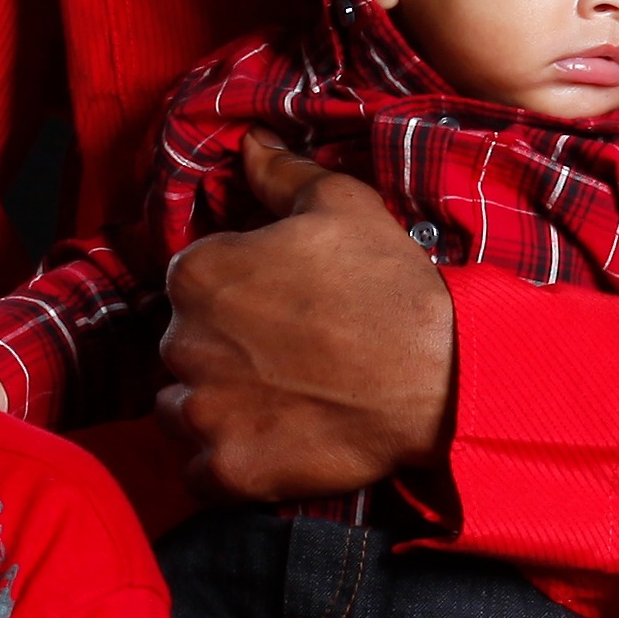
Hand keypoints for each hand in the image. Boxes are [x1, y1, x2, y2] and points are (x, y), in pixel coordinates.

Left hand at [156, 137, 454, 500]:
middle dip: (221, 351)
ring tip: (273, 401)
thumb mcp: (341, 205)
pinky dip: (224, 463)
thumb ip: (279, 173)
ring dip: (213, 406)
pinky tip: (268, 443)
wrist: (438, 376)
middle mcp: (183, 342)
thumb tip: (249, 144)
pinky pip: (198, 473)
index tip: (276, 307)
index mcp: (198, 273)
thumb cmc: (389, 286)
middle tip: (283, 355)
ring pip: (180, 409)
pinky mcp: (228, 469)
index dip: (234, 294)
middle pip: (183, 347)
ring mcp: (203, 411)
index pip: (190, 284)